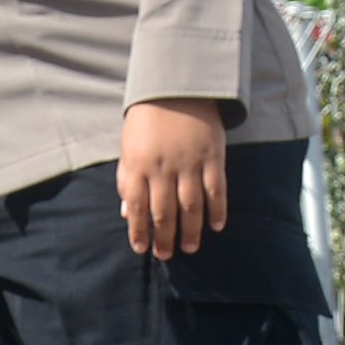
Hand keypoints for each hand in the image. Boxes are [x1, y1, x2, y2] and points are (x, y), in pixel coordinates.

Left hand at [119, 98, 229, 256]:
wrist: (177, 89)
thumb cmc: (147, 120)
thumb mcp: (128, 147)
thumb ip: (126, 178)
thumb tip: (127, 213)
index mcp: (138, 165)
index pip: (136, 206)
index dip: (138, 230)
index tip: (141, 249)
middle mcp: (163, 168)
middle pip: (163, 211)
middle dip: (164, 237)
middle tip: (166, 255)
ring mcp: (189, 163)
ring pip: (191, 206)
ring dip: (191, 230)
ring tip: (190, 248)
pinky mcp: (213, 157)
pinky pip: (216, 190)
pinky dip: (217, 210)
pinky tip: (216, 226)